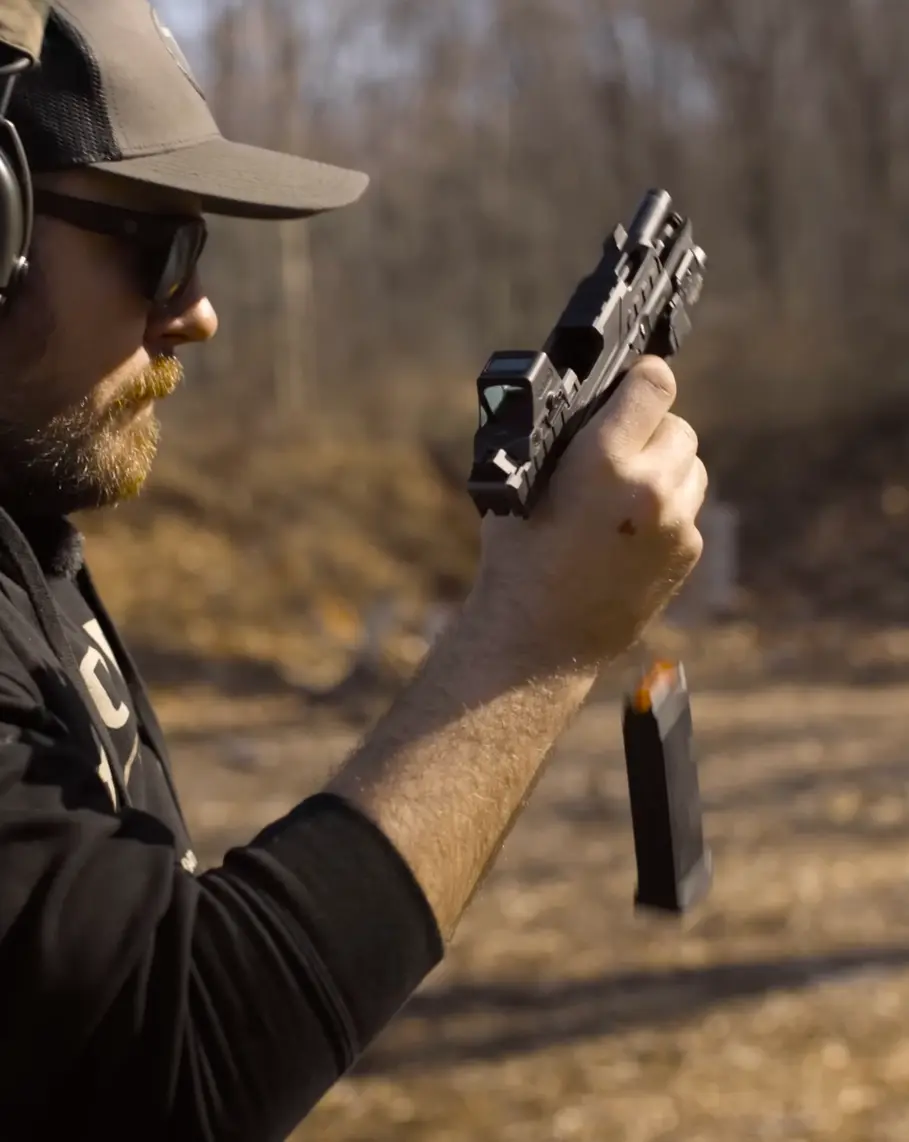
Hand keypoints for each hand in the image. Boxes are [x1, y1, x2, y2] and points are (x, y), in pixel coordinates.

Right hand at [471, 355, 706, 667]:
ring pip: (691, 464)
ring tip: (625, 489)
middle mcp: (650, 486)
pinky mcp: (688, 552)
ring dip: (665, 465)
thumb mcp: (524, 483)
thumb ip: (565, 436)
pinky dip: (667, 506)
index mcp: (604, 459)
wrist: (541, 638)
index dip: (642, 378)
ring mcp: (676, 522)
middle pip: (678, 423)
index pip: (656, 383)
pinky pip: (688, 506)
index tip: (631, 383)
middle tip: (618, 448)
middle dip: (650, 428)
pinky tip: (629, 529)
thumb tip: (596, 400)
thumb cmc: (520, 557)